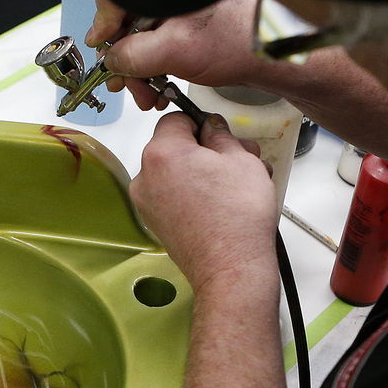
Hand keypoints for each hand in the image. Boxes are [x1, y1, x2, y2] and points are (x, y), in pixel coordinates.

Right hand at [85, 0, 259, 111]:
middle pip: (126, 22)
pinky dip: (153, 66)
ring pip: (140, 37)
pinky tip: (158, 84)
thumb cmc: (238, 43)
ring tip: (147, 93)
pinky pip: (156, 44)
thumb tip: (111, 61)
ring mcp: (178, 8)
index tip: (102, 52)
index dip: (105, 26)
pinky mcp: (184, 25)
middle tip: (126, 83)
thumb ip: (134, 55)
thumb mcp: (175, 51)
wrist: (270, 57)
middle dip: (124, 59)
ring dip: (138, 69)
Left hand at [130, 113, 278, 291]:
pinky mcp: (157, 224)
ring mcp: (148, 204)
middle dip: (206, 151)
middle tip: (238, 161)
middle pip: (175, 148)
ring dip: (204, 173)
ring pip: (177, 174)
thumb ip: (221, 134)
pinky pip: (175, 197)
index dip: (202, 124)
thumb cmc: (236, 218)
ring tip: (236, 186)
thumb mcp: (241, 158)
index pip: (176, 119)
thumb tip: (213, 128)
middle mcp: (146, 178)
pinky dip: (195, 195)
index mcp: (161, 153)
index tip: (220, 135)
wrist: (231, 268)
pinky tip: (222, 204)